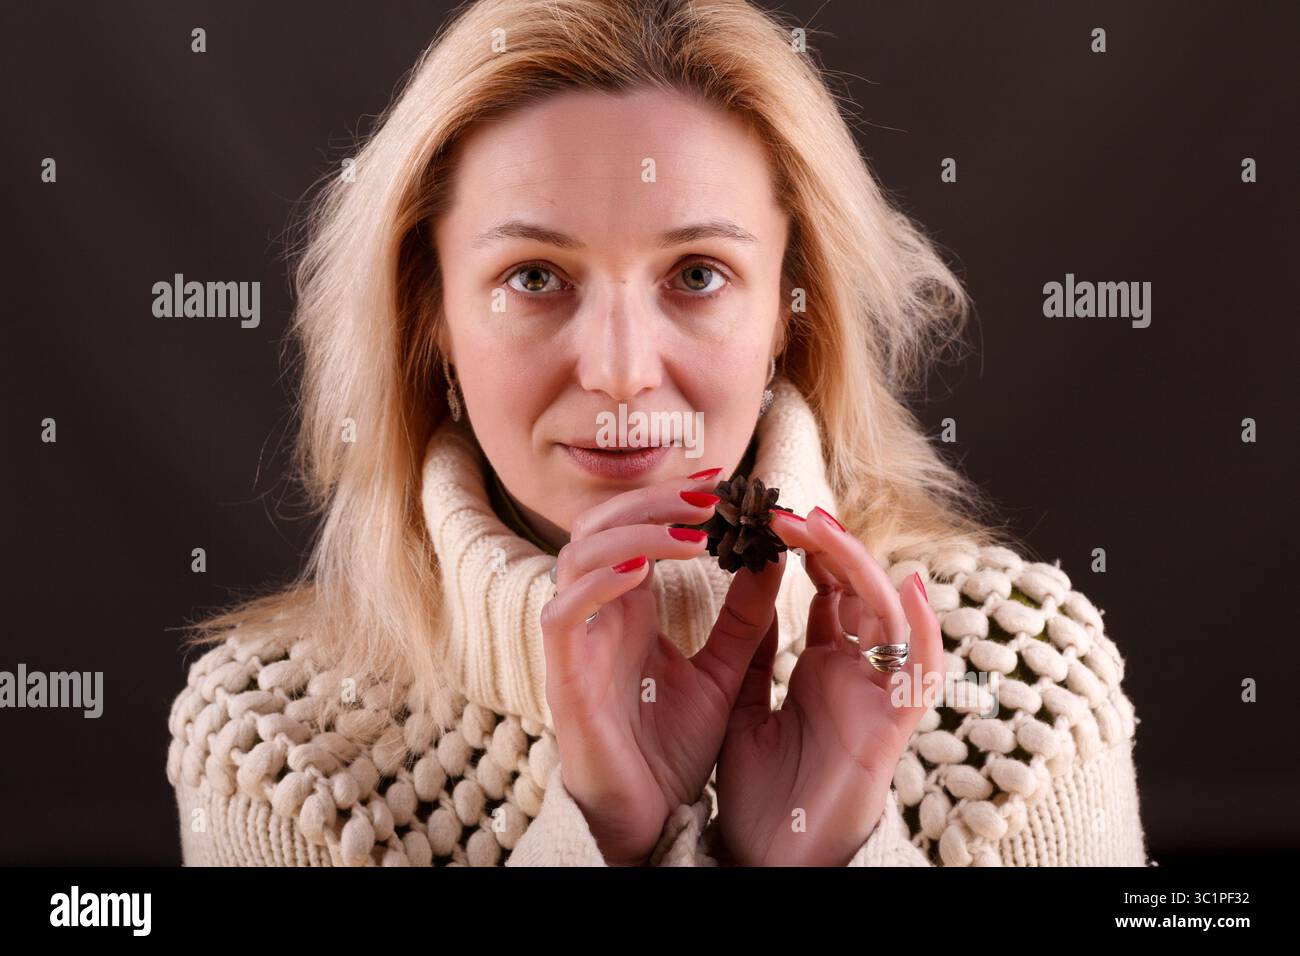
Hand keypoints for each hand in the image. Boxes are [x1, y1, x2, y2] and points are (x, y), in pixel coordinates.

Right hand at [540, 469, 787, 864]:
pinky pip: (562, 614)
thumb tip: (772, 557)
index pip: (635, 527)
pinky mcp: (563, 677)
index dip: (673, 499)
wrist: (649, 819)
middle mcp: (596, 614)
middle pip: (601, 526)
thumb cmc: (672, 747)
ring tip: (692, 535)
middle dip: (654, 504)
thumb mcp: (723, 671)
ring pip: (577, 556)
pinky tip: (640, 573)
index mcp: (629, 607)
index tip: (726, 486)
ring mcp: (576, 643)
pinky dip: (595, 586)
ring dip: (633, 535)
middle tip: (712, 500)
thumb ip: (745, 619)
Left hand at [714, 506, 941, 865]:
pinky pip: (917, 675)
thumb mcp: (743, 707)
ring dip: (859, 569)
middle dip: (827, 547)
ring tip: (823, 527)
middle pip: (855, 593)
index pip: (826, 593)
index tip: (771, 517)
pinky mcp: (891, 728)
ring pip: (885, 618)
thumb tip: (749, 590)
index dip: (807, 552)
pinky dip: (919, 633)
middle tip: (788, 510)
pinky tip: (906, 588)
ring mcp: (876, 698)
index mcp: (823, 667)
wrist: (766, 859)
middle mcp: (856, 675)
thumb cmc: (760, 793)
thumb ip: (753, 654)